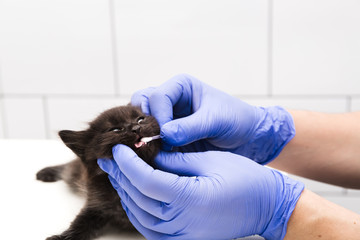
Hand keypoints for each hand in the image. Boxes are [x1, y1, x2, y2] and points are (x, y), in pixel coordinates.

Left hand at [98, 145, 303, 239]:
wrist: (266, 205)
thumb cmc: (244, 178)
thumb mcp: (209, 160)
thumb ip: (174, 158)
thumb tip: (147, 152)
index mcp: (192, 199)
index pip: (147, 182)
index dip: (128, 164)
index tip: (117, 149)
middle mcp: (184, 223)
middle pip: (139, 199)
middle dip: (121, 176)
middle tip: (110, 159)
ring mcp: (184, 236)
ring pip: (140, 216)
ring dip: (126, 194)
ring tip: (118, 174)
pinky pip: (150, 229)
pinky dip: (138, 211)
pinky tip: (134, 195)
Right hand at [132, 74, 294, 163]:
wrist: (248, 139)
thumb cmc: (237, 121)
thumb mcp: (217, 121)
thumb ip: (191, 127)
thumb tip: (165, 136)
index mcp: (181, 87)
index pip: (157, 97)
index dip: (159, 117)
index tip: (168, 137)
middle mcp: (170, 100)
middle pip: (141, 104)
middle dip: (143, 123)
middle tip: (152, 143)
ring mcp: (166, 118)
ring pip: (139, 121)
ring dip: (142, 135)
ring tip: (152, 151)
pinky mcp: (166, 137)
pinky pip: (148, 139)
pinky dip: (147, 147)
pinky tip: (154, 159)